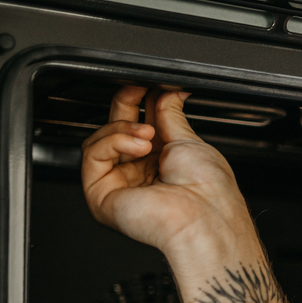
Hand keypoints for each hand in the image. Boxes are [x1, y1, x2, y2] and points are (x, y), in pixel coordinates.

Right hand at [81, 86, 252, 257]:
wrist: (205, 217)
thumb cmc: (208, 191)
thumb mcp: (189, 141)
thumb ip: (170, 114)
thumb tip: (166, 93)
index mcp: (163, 162)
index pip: (138, 125)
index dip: (139, 102)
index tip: (145, 85)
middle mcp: (140, 174)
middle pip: (115, 129)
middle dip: (125, 106)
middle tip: (137, 92)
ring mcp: (121, 185)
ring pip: (100, 140)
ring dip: (122, 127)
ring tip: (147, 135)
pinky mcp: (102, 195)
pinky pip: (93, 155)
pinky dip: (113, 141)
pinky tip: (137, 146)